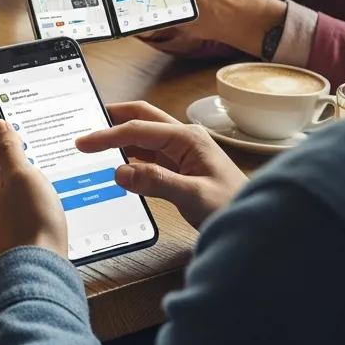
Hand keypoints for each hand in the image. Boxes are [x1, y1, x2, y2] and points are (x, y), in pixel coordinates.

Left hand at [0, 119, 67, 256]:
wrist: (39, 266)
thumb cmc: (30, 220)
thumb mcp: (21, 174)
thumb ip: (8, 149)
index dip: (11, 136)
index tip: (23, 126)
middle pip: (8, 170)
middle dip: (23, 158)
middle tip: (40, 147)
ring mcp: (7, 217)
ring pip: (18, 190)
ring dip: (32, 179)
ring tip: (50, 171)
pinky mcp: (22, 232)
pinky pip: (28, 207)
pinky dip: (38, 199)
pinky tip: (51, 201)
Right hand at [78, 101, 246, 228]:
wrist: (261, 227)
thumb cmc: (234, 208)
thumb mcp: (194, 196)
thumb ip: (155, 181)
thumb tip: (120, 171)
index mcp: (187, 138)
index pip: (138, 129)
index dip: (107, 135)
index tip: (83, 143)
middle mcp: (183, 139)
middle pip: (141, 118)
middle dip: (112, 118)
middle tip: (86, 125)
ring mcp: (182, 153)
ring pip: (143, 136)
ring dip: (119, 136)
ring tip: (96, 142)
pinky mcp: (179, 168)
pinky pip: (147, 155)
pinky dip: (128, 156)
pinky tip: (117, 164)